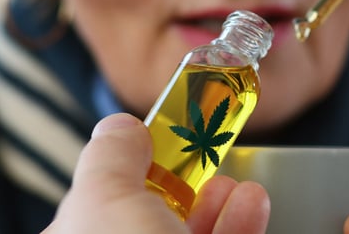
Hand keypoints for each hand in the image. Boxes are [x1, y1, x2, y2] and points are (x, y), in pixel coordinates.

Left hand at [42, 114, 269, 233]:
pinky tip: (251, 202)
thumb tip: (120, 126)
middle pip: (152, 213)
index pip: (97, 200)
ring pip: (192, 231)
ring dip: (220, 200)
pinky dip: (242, 223)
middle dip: (185, 180)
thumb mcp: (103, 197)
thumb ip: (110, 156)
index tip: (161, 143)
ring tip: (236, 183)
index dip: (130, 169)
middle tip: (207, 157)